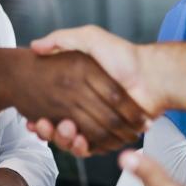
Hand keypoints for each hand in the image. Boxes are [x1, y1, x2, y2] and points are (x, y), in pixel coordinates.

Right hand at [27, 26, 185, 154]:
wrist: (153, 75)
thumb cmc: (122, 55)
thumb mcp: (88, 37)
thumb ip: (62, 39)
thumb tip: (35, 46)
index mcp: (77, 87)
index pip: (51, 105)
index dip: (40, 113)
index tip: (32, 117)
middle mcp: (84, 105)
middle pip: (58, 125)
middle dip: (48, 129)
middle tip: (42, 125)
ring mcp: (96, 121)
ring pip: (71, 139)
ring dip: (61, 139)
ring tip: (62, 129)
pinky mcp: (110, 135)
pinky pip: (90, 148)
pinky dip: (80, 148)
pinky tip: (77, 140)